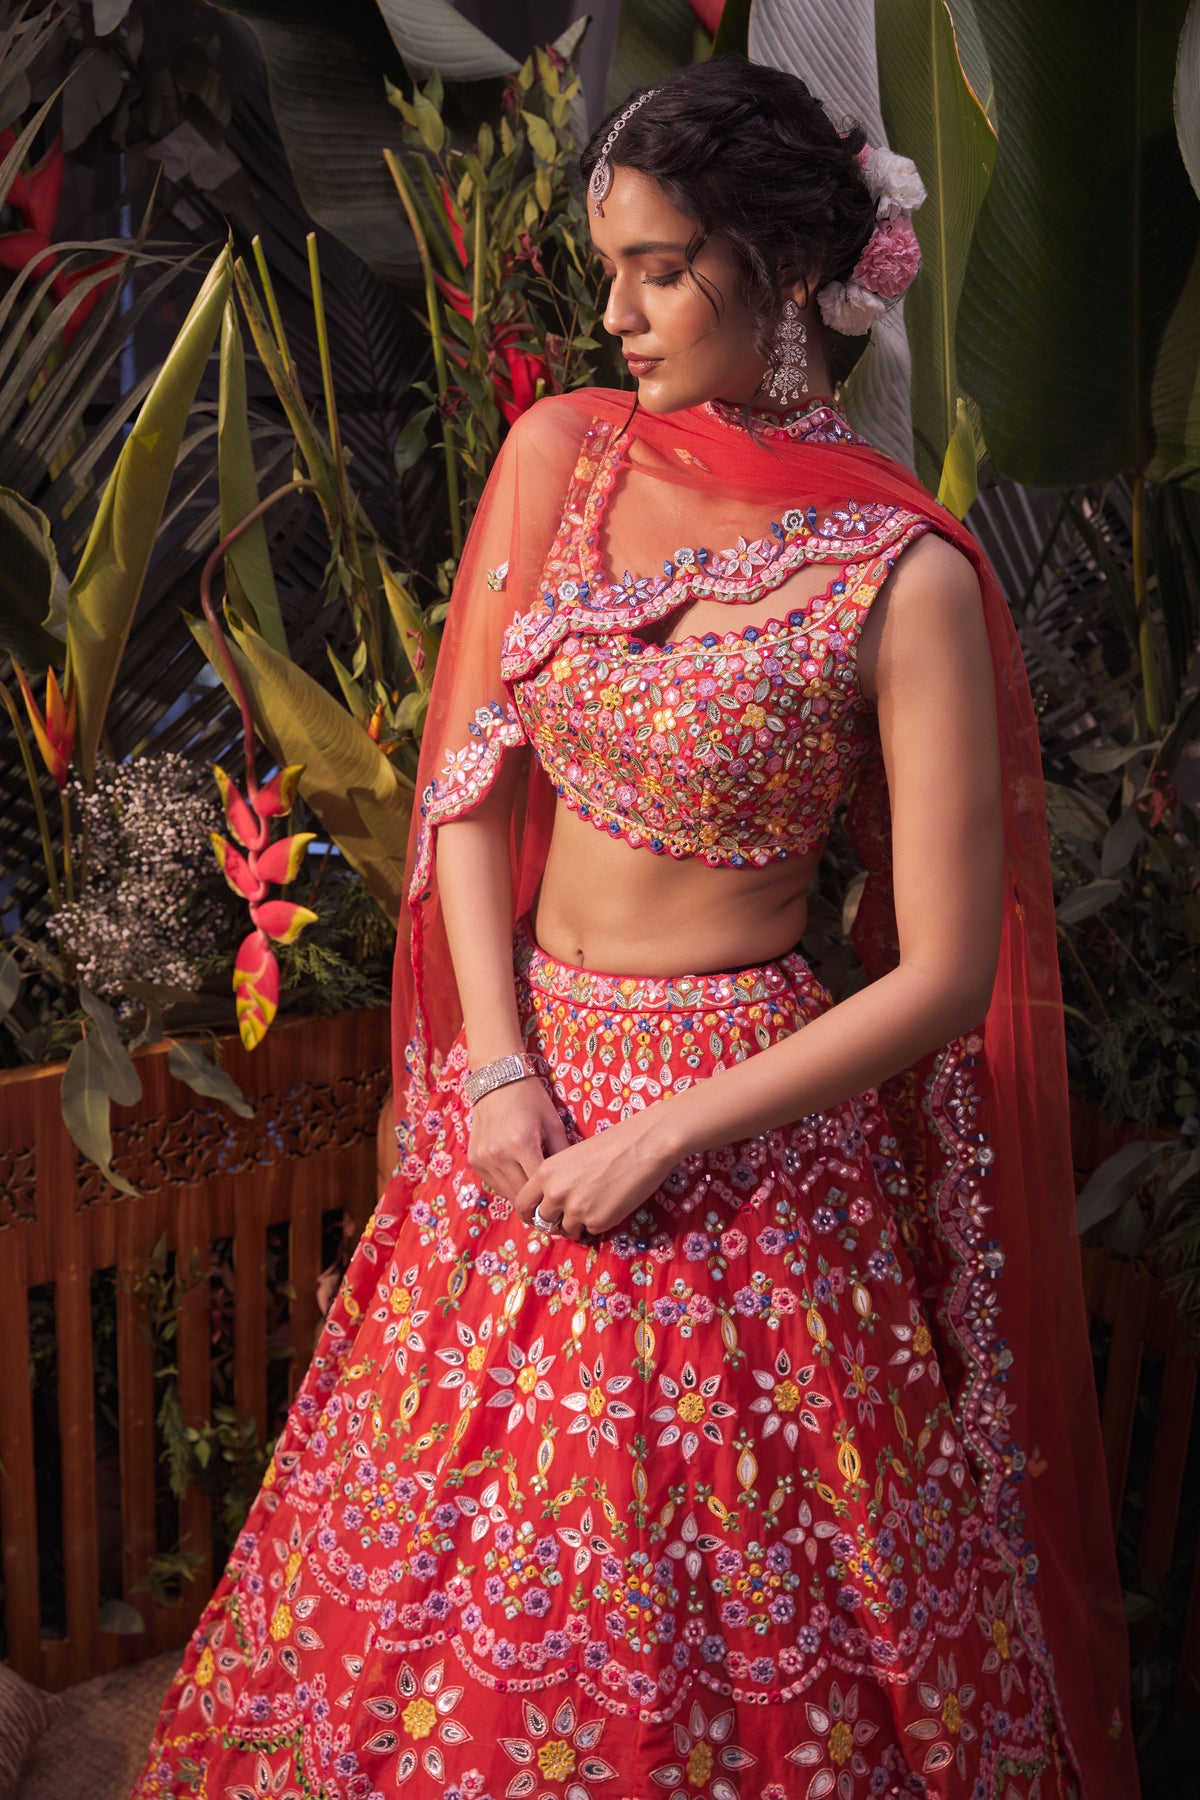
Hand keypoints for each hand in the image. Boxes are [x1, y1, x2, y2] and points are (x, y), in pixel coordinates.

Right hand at [468, 1076, 568, 1203]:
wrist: (497, 1080)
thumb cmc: (531, 1099)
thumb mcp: (553, 1123)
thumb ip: (562, 1153)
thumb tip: (572, 1182)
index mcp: (522, 1144)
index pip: (539, 1186)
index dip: (552, 1199)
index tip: (563, 1205)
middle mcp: (498, 1154)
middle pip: (521, 1195)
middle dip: (538, 1204)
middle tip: (552, 1209)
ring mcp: (483, 1158)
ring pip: (507, 1193)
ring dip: (522, 1198)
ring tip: (538, 1199)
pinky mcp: (474, 1159)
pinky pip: (494, 1184)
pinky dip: (508, 1186)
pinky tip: (520, 1180)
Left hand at [513, 1109, 679, 1242]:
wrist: (643, 1145)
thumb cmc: (611, 1145)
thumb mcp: (571, 1157)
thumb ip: (556, 1179)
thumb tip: (550, 1202)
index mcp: (546, 1173)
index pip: (522, 1204)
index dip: (528, 1213)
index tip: (536, 1217)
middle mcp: (555, 1193)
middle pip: (543, 1221)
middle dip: (554, 1221)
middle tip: (570, 1215)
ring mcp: (575, 1210)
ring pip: (566, 1230)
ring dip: (577, 1224)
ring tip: (594, 1205)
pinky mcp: (597, 1221)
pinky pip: (590, 1230)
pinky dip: (598, 1222)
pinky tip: (611, 1203)